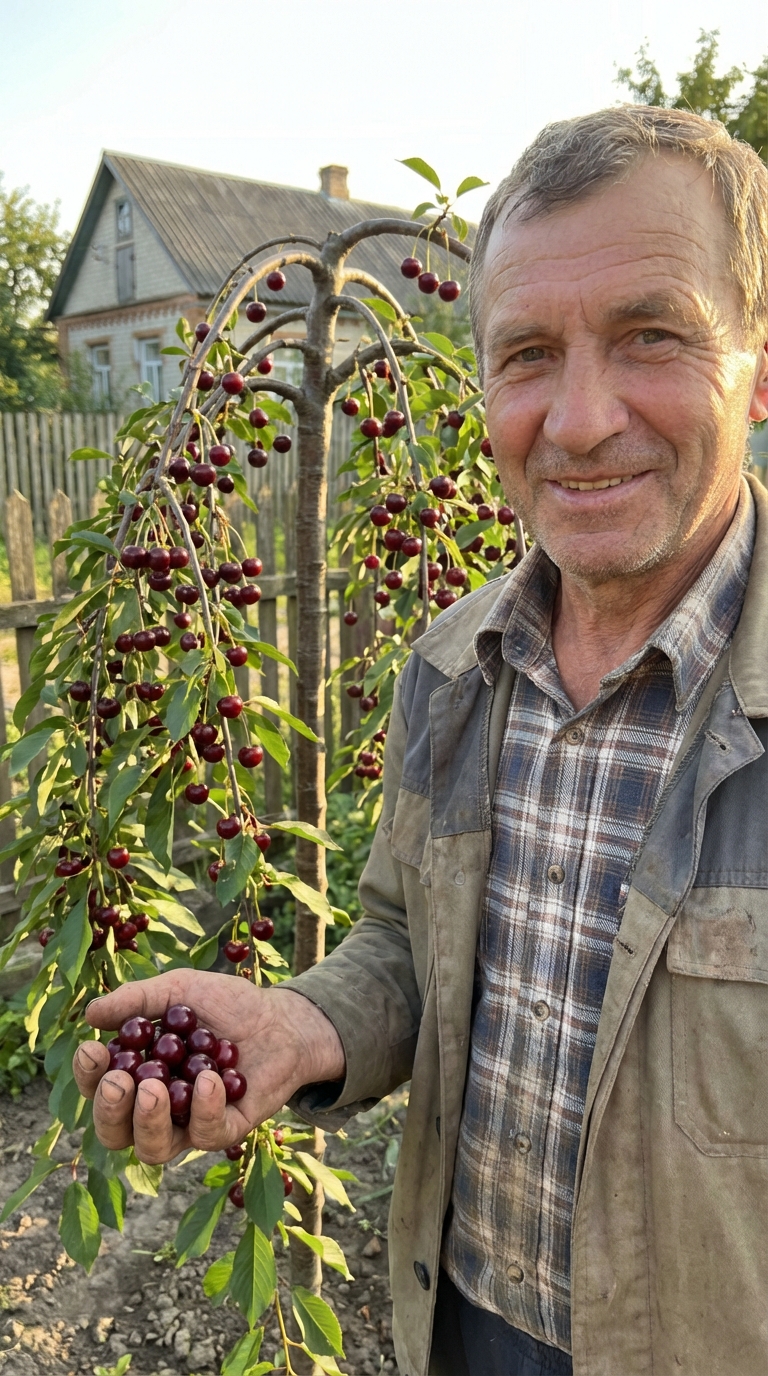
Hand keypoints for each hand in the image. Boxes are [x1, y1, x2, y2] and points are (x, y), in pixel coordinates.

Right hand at [72, 971, 344, 1163]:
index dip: (88, 1076)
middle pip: (116, 1132)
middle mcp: (157, 1109)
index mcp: (137, 1075)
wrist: (280, 1017)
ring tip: (154, 1088)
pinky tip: (208, 1078)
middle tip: (120, 1081)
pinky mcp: (228, 1130)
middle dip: (110, 1110)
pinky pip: (207, 1133)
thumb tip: (92, 1014)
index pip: (99, 1088)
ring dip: (148, 1121)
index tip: (92, 1049)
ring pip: (155, 1148)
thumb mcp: (179, 990)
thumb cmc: (225, 1005)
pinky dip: (204, 1108)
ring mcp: (190, 1124)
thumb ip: (137, 1000)